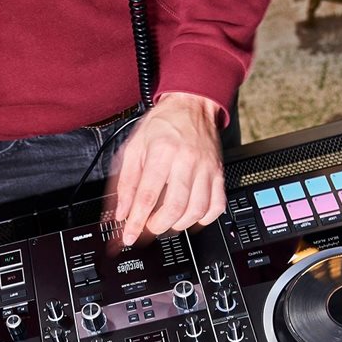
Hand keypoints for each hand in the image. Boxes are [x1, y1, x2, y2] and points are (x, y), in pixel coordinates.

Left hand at [113, 93, 225, 246]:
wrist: (192, 105)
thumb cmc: (163, 124)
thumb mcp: (134, 147)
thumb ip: (126, 181)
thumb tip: (122, 212)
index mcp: (162, 152)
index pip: (148, 196)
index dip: (137, 221)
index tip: (129, 235)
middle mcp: (187, 161)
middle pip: (175, 207)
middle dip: (158, 226)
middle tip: (148, 227)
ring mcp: (206, 169)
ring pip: (197, 210)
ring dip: (179, 224)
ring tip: (166, 222)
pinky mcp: (219, 173)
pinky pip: (217, 206)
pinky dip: (203, 218)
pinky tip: (190, 216)